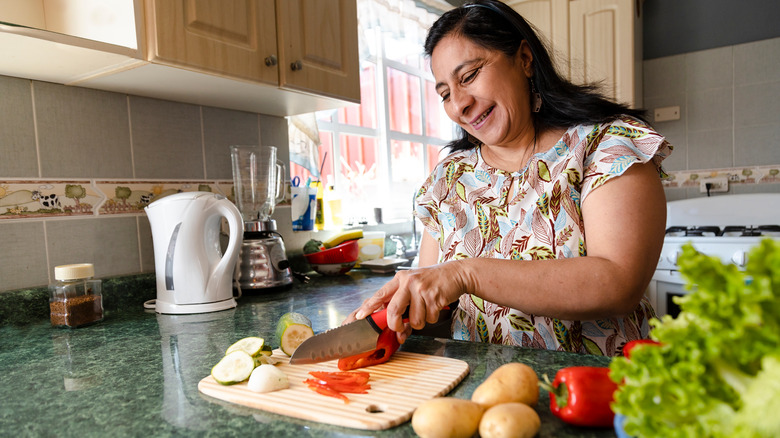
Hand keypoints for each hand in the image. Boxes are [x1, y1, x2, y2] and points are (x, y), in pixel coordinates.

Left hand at [344, 261, 467, 337]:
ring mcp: (421, 289)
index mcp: (400, 279)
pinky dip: (432, 318)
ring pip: (414, 320)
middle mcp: (408, 282)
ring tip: (426, 309)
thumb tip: (395, 329)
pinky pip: (429, 319)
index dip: (368, 307)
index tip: (359, 317)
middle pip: (393, 311)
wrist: (456, 274)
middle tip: (401, 327)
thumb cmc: (432, 282)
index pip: (380, 294)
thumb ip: (401, 302)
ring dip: (421, 321)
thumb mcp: (413, 285)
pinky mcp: (435, 297)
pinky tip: (435, 306)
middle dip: (396, 325)